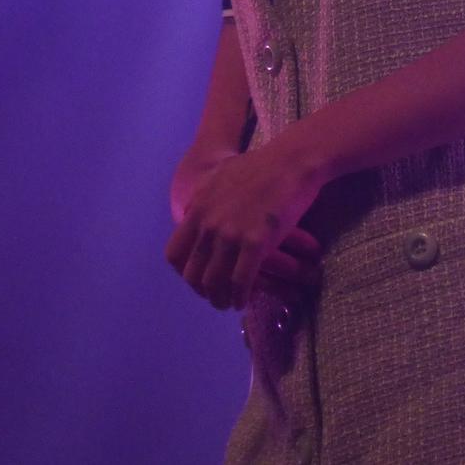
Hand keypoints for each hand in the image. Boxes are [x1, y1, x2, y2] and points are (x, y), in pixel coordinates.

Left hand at [164, 142, 324, 308]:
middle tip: (216, 295)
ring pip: (215, 283)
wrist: (291, 161)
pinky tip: (245, 300)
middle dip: (204, 291)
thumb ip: (202, 199)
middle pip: (193, 274)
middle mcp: (208, 224)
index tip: (199, 278)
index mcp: (197, 208)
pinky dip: (241, 297)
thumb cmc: (260, 167)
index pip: (174, 254)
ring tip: (230, 303)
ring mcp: (231, 234)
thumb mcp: (218, 177)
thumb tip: (190, 213)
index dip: (184, 273)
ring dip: (221, 299)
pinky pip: (241, 282)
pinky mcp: (256, 242)